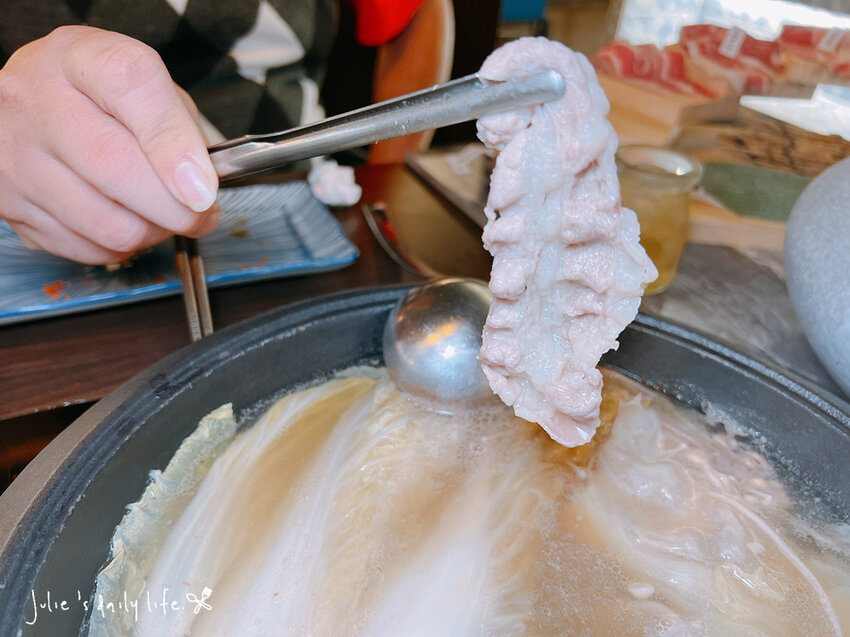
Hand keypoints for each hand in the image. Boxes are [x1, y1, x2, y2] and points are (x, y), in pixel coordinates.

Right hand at [0, 25, 219, 263]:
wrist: (28, 107)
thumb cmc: (97, 98)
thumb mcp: (146, 87)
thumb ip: (178, 125)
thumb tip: (200, 187)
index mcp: (78, 58)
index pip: (129, 84)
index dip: (174, 145)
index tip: (203, 188)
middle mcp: (34, 101)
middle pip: (116, 168)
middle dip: (177, 209)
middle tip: (200, 214)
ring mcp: (16, 156)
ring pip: (107, 224)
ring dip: (152, 233)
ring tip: (161, 216)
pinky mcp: (10, 204)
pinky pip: (88, 246)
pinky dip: (120, 246)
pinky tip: (123, 220)